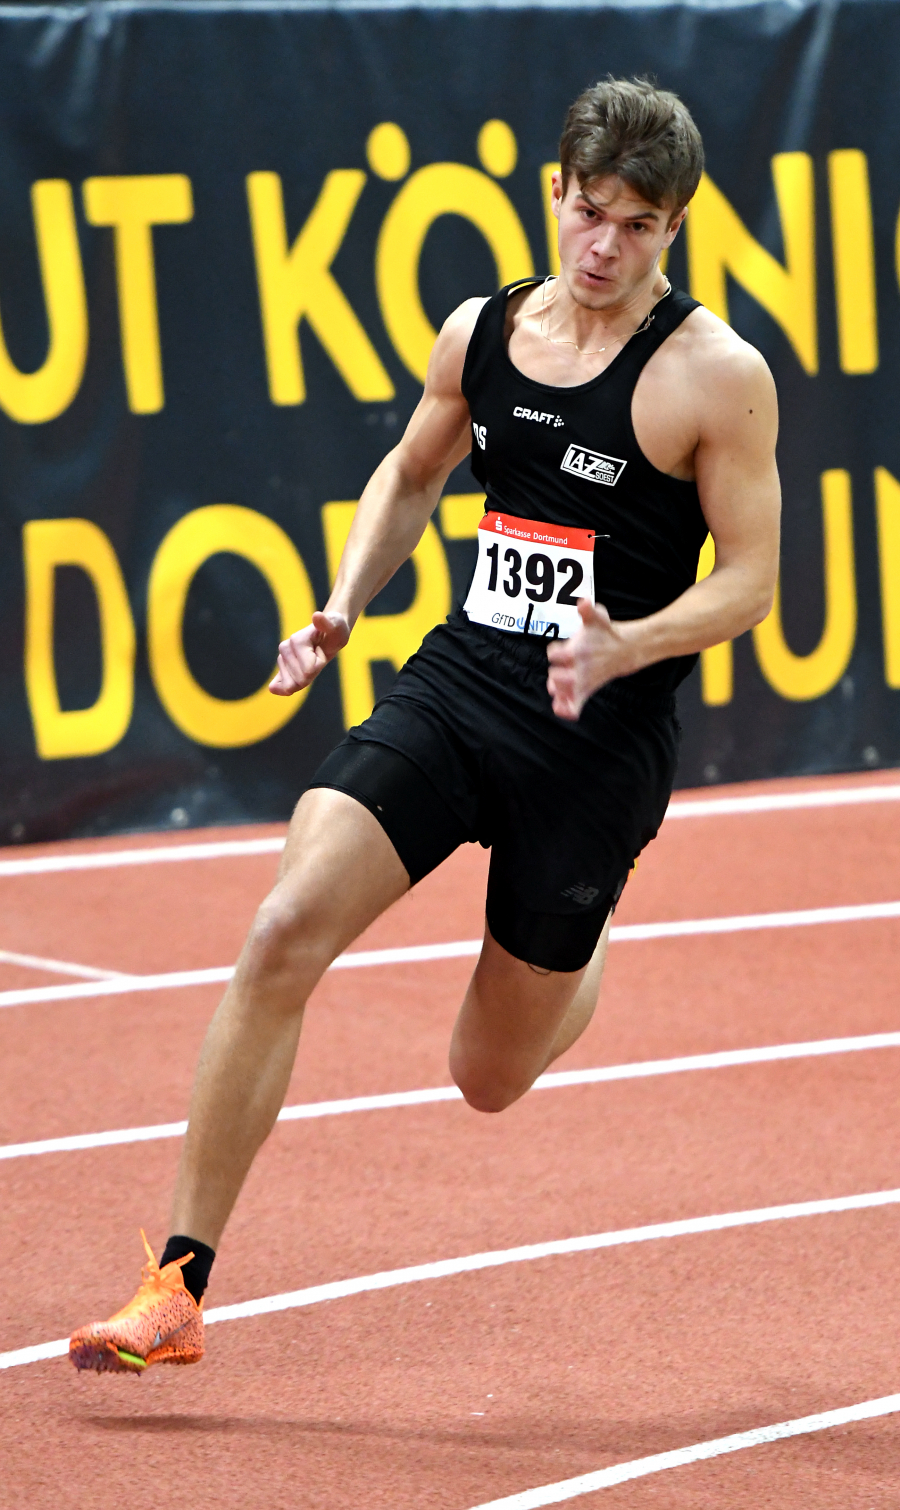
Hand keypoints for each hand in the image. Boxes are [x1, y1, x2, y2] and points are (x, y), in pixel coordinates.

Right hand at [269, 610, 349, 695]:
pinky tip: (285, 690)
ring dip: (307, 676)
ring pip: (292, 684)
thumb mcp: (337, 627)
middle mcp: (285, 648)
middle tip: (318, 655)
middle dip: (314, 670)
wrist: (328, 634)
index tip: (322, 650)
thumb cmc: (335, 631)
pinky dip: (280, 689)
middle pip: (301, 679)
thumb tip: (317, 616)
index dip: (320, 663)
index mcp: (296, 640)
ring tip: (312, 659)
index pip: (309, 669)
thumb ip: (327, 623)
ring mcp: (281, 658)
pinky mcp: (281, 668)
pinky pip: (276, 685)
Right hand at [546, 599, 637, 718]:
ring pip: (561, 694)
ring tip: (565, 699)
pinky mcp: (582, 692)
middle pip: (554, 677)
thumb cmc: (602, 633)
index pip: (555, 653)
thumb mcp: (598, 620)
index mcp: (567, 651)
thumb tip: (584, 602)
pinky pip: (572, 706)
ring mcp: (573, 682)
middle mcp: (566, 668)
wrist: (620, 648)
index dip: (557, 654)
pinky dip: (568, 711)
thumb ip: (589, 611)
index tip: (562, 653)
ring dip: (561, 697)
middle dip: (558, 678)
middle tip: (568, 677)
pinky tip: (572, 713)